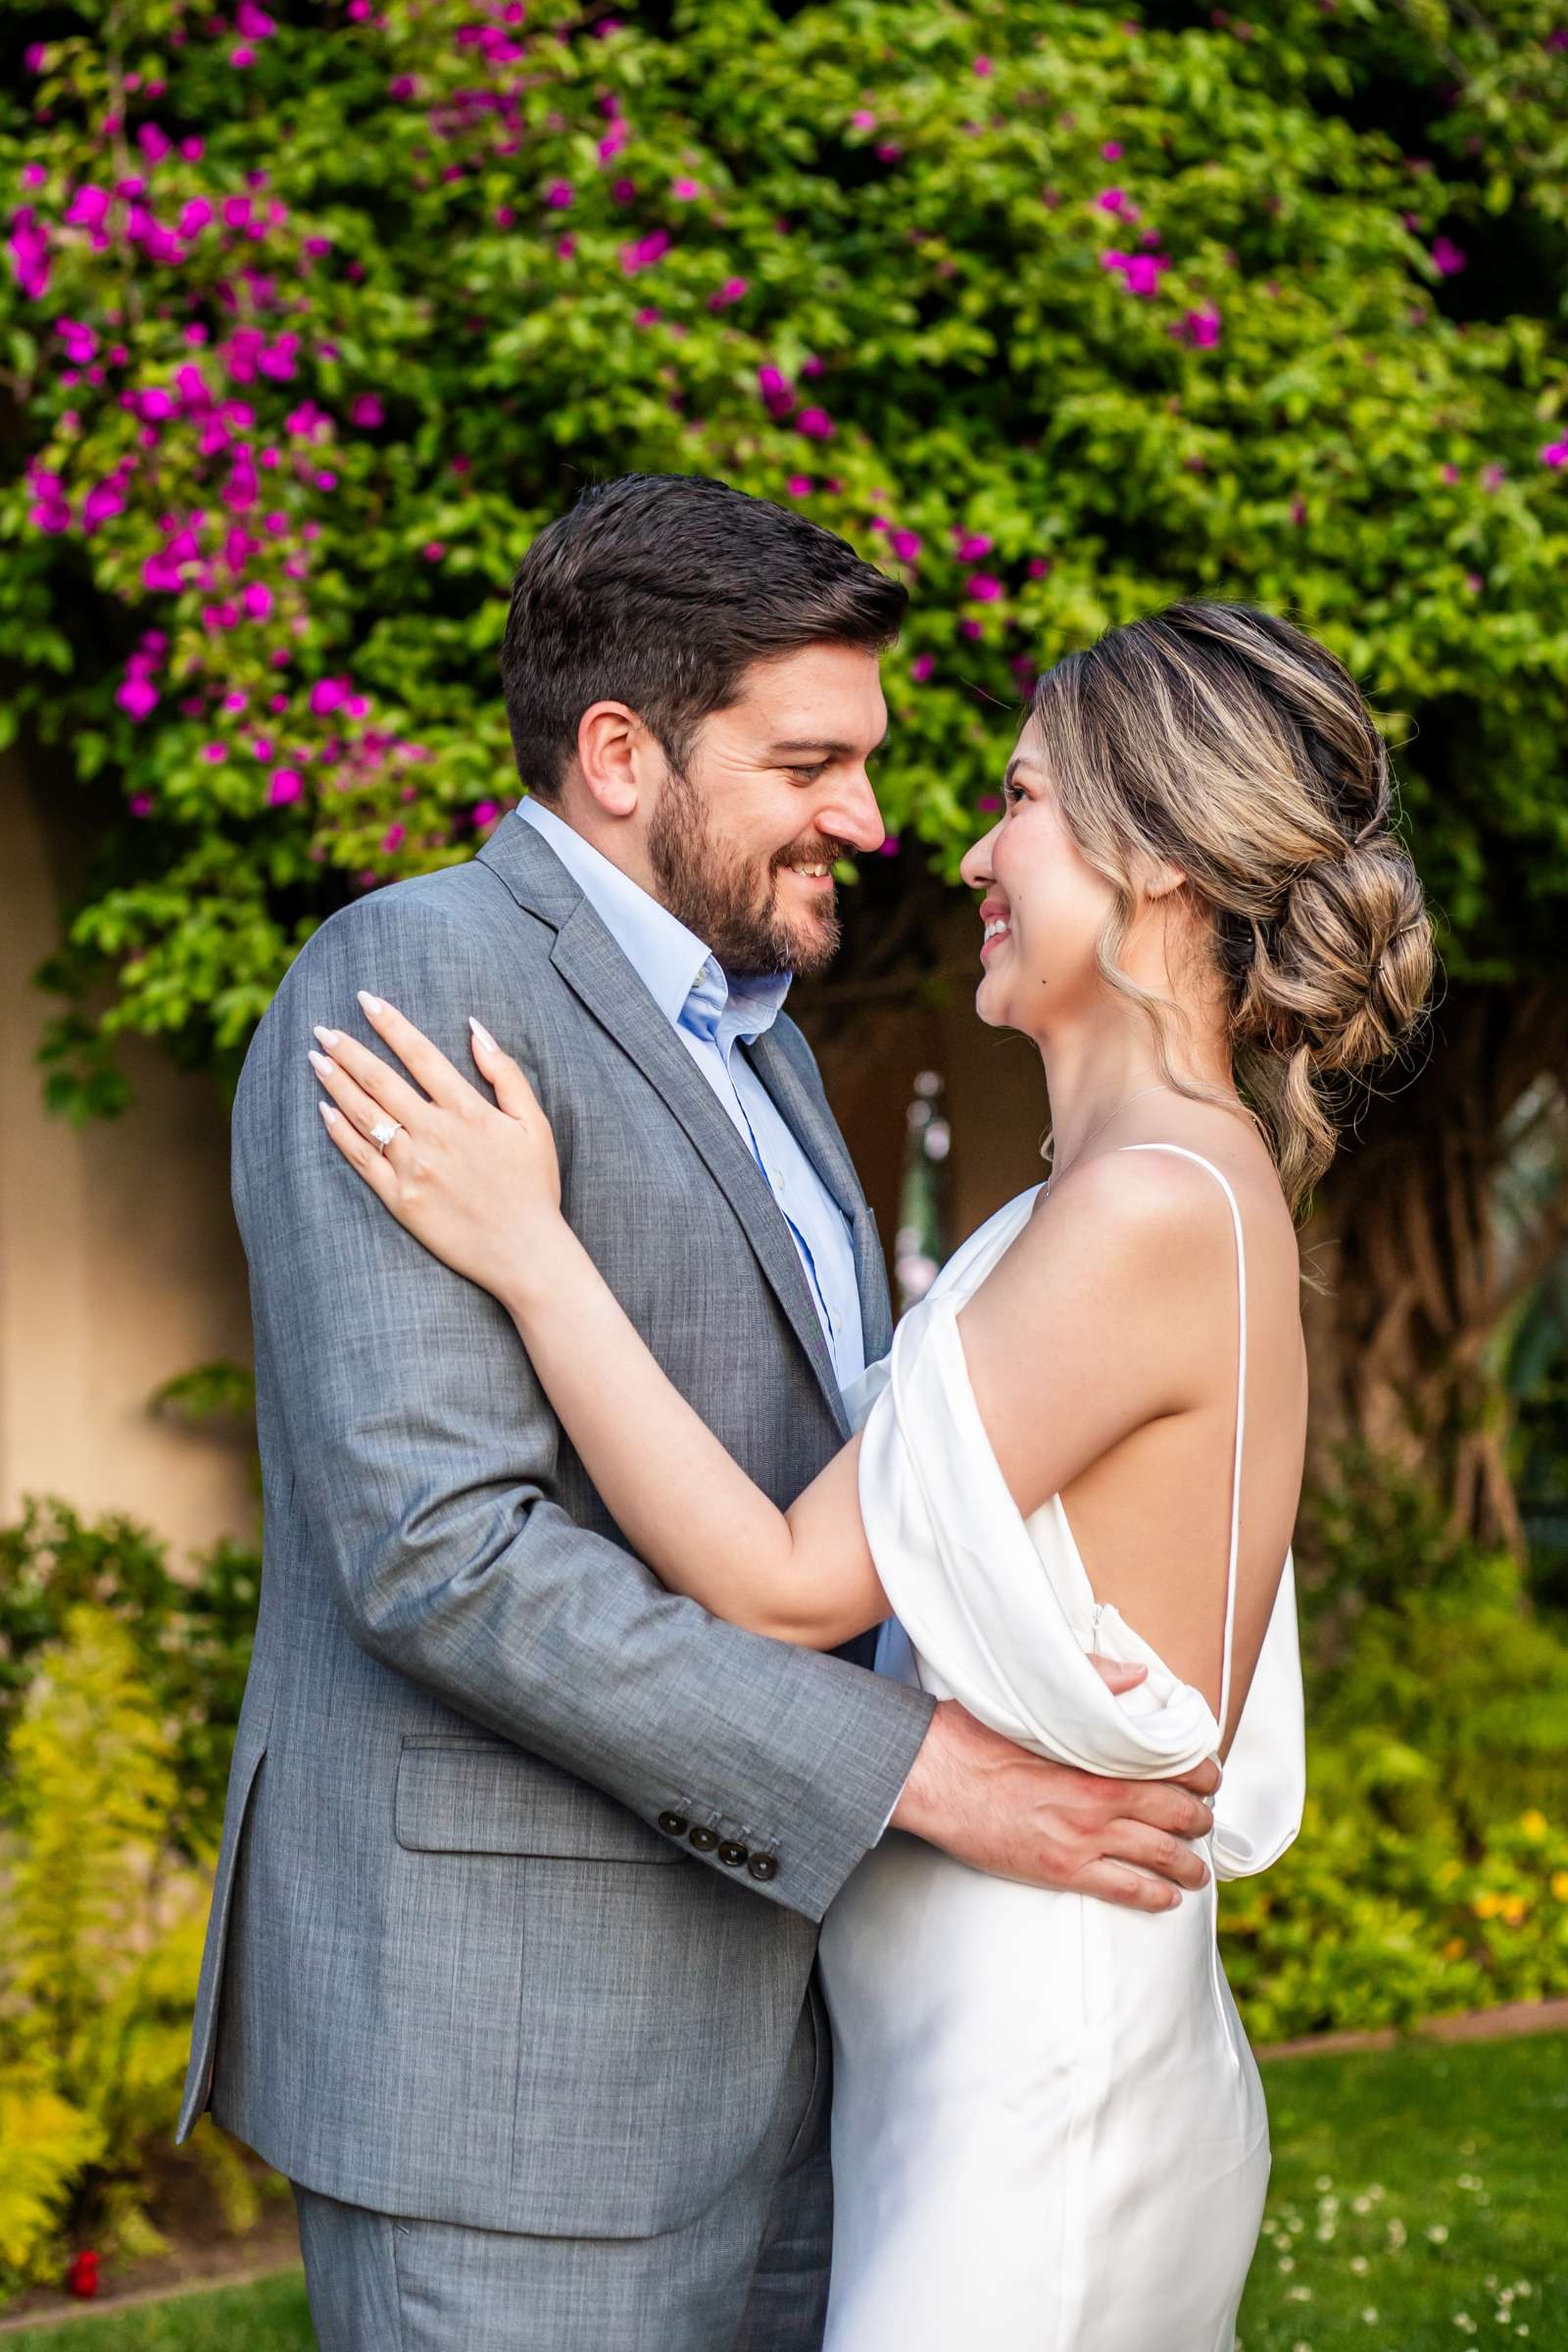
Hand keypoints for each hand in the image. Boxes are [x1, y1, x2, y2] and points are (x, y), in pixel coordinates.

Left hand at [310, 991, 561, 1299]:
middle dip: (348, 1050)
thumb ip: (504, 1072)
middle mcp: (436, 1134)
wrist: (526, 1252)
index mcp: (468, 1111)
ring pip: (365, 1116)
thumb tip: (475, 1028)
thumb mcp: (533, 1122)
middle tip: (322, 1029)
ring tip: (315, 1059)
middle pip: (381, 1081)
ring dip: (336, 1083)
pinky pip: (362, 1161)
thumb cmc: (534, 1186)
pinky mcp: (401, 1199)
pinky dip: (341, 1133)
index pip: (419, 1054)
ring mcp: (414, 1167)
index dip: (389, 1023)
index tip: (365, 1000)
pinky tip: (325, 1111)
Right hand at [891, 1698, 1218, 1912]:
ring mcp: (1082, 1841)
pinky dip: (1155, 1896)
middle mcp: (1099, 1802)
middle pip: (1174, 1815)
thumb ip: (1092, 1684)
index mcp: (1097, 1758)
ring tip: (1197, 1869)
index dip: (1199, 1775)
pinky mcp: (1060, 1870)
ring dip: (1187, 1865)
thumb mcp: (1034, 1698)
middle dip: (1198, 1820)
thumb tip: (1138, 1677)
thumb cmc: (975, 1732)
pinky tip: (1167, 1897)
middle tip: (1205, 1821)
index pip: (1171, 1768)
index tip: (1208, 1777)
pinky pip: (1125, 1890)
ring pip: (1159, 1858)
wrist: (930, 1775)